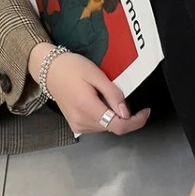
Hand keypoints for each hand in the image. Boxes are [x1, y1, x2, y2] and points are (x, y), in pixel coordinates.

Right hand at [28, 43, 150, 135]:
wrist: (49, 70)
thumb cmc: (71, 68)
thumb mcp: (96, 75)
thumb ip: (113, 94)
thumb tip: (126, 113)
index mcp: (87, 108)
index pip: (118, 126)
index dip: (136, 122)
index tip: (145, 111)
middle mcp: (82, 121)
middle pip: (114, 127)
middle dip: (127, 117)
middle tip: (130, 101)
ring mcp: (78, 126)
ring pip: (107, 127)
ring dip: (115, 117)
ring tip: (109, 98)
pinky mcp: (77, 126)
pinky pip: (99, 126)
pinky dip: (106, 118)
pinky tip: (101, 104)